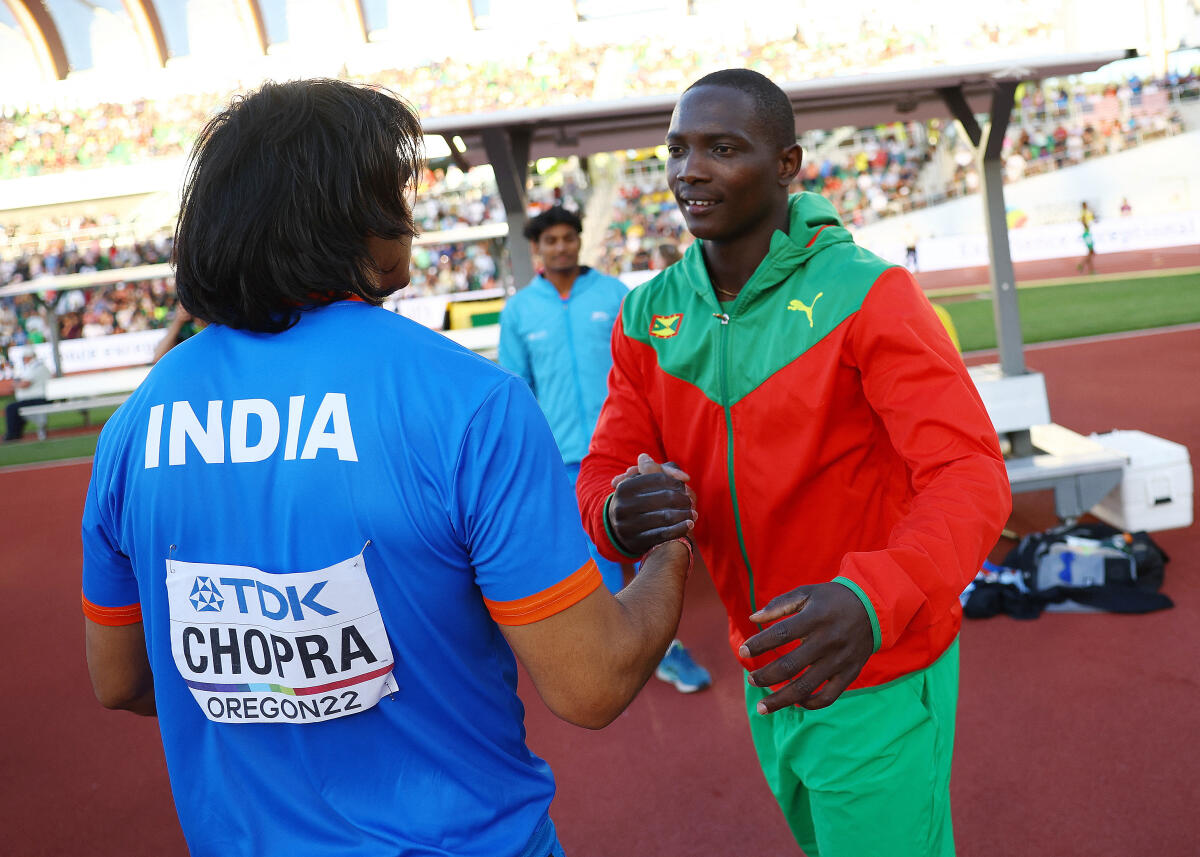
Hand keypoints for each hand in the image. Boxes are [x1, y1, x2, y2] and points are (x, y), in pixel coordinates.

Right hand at [607, 453, 695, 555]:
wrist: (622, 528)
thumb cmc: (638, 500)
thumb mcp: (644, 483)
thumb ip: (664, 473)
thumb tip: (685, 477)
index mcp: (624, 487)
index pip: (658, 479)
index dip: (675, 482)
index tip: (684, 486)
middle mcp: (622, 506)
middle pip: (664, 498)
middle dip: (682, 499)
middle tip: (691, 502)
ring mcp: (627, 526)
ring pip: (665, 517)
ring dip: (684, 514)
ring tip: (693, 514)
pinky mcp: (635, 542)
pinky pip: (662, 534)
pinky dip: (679, 528)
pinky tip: (689, 525)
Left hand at [739, 582, 872, 712]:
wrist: (874, 606)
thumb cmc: (832, 599)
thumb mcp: (806, 593)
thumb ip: (779, 605)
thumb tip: (753, 619)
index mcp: (815, 618)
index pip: (780, 635)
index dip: (758, 645)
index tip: (742, 651)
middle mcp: (828, 641)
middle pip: (790, 666)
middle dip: (765, 677)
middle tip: (751, 680)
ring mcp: (840, 660)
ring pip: (806, 687)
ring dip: (781, 700)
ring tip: (762, 708)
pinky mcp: (850, 673)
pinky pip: (828, 696)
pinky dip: (810, 704)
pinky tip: (795, 702)